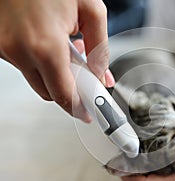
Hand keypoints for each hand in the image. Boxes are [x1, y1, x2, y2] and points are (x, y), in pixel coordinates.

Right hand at [0, 0, 113, 121]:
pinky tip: (50, 42)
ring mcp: (5, 48)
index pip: (64, 96)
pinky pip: (25, 64)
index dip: (80, 108)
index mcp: (45, 45)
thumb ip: (100, 48)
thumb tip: (102, 75)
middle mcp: (19, 51)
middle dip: (70, 88)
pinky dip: (41, 61)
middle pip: (50, 93)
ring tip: (68, 49)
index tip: (90, 113)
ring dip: (56, 72)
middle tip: (86, 76)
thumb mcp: (90, 9)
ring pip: (37, 79)